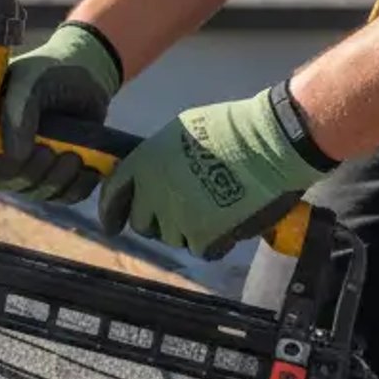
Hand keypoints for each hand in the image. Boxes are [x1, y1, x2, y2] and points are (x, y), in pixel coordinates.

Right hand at [0, 22, 123, 203]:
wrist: (87, 71)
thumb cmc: (50, 72)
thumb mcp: (30, 85)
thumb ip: (17, 115)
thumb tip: (14, 157)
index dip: (11, 170)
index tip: (35, 149)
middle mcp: (9, 153)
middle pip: (18, 186)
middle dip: (40, 174)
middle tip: (56, 152)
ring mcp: (38, 166)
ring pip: (43, 194)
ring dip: (61, 180)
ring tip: (75, 155)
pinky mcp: (64, 173)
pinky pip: (68, 195)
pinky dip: (80, 187)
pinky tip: (89, 169)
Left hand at [97, 89, 320, 258]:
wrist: (268, 144)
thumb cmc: (229, 129)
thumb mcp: (179, 134)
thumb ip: (159, 160)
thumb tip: (155, 176)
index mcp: (143, 163)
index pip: (113, 194)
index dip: (110, 212)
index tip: (112, 226)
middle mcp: (152, 194)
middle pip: (141, 224)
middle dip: (156, 222)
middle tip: (180, 213)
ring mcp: (176, 219)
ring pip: (172, 238)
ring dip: (187, 231)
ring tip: (212, 211)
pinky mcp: (204, 238)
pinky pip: (200, 249)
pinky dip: (212, 242)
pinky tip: (226, 226)